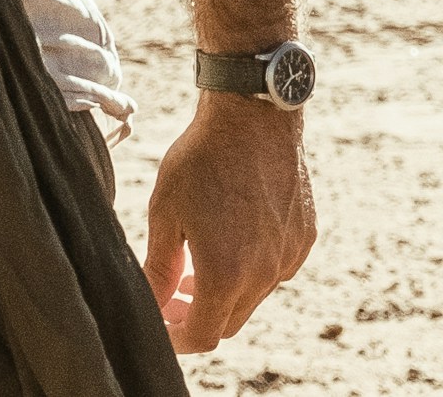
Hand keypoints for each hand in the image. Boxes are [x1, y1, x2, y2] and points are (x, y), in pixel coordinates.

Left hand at [143, 93, 315, 352]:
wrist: (252, 117)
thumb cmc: (201, 159)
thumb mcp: (166, 210)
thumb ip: (159, 266)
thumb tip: (153, 303)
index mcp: (226, 274)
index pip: (203, 335)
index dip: (178, 337)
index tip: (161, 324)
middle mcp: (264, 275)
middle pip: (229, 320)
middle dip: (198, 317)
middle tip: (173, 298)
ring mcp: (288, 257)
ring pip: (254, 295)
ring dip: (224, 290)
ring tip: (196, 264)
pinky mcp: (303, 239)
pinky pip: (275, 268)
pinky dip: (251, 267)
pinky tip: (231, 236)